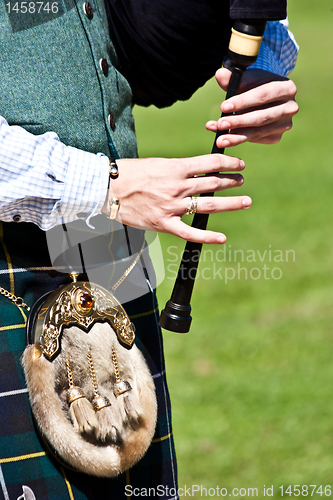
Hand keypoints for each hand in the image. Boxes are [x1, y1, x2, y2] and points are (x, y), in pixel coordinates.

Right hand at [102, 155, 251, 243]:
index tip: (239, 164)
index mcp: (176, 168)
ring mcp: (172, 206)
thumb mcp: (157, 164)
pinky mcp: (164, 223)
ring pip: (208, 205)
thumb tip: (197, 170)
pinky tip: (222, 238)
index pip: (211, 163)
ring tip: (245, 200)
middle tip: (242, 181)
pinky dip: (207, 236)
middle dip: (232, 181)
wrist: (108, 189)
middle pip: (213, 183)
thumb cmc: (131, 173)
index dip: (229, 162)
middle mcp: (177, 187)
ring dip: (230, 203)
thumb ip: (178, 169)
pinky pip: (189, 232)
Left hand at [206, 68, 298, 147]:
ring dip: (236, 136)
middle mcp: (290, 108)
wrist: (267, 98)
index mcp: (287, 88)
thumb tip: (219, 74)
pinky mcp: (277, 136)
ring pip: (258, 132)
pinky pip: (256, 139)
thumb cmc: (256, 85)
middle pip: (262, 117)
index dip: (242, 102)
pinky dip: (238, 139)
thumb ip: (233, 78)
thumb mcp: (247, 79)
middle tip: (221, 125)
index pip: (262, 96)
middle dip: (239, 121)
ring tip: (220, 139)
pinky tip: (225, 138)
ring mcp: (285, 124)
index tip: (223, 107)